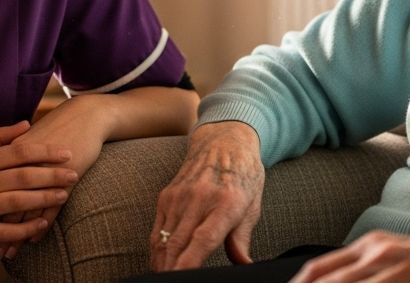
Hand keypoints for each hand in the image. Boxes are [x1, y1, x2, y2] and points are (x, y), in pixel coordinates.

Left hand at [0, 95, 114, 259]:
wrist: (84, 117)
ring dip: (16, 236)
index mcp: (12, 153)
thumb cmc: (55, 129)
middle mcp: (25, 164)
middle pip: (5, 203)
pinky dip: (39, 228)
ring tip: (8, 253)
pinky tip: (32, 241)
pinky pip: (50, 210)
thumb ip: (9, 154)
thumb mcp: (29, 139)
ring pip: (26, 211)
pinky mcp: (65, 180)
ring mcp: (46, 173)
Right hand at [0, 120, 76, 250]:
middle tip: (74, 173)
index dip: (45, 152)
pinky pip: (6, 230)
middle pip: (21, 176)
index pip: (18, 152)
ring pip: (16, 201)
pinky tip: (43, 222)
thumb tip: (27, 123)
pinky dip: (26, 227)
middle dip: (51, 175)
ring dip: (44, 199)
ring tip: (64, 195)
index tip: (66, 152)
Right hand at [150, 121, 264, 270]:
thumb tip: (244, 265)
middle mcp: (199, 198)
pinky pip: (157, 229)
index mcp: (226, 203)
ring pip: (164, 240)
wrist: (223, 140)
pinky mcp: (166, 195)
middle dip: (172, 272)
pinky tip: (160, 264)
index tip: (182, 279)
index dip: (190, 263)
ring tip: (165, 280)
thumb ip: (242, 238)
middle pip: (178, 244)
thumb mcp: (252, 205)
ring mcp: (179, 196)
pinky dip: (157, 250)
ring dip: (162, 264)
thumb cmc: (243, 174)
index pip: (203, 239)